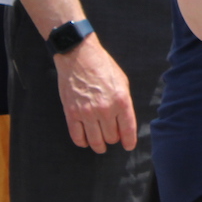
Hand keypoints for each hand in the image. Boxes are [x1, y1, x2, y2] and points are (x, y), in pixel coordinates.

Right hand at [55, 34, 136, 152]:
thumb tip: (124, 122)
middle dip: (112, 139)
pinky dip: (82, 142)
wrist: (79, 56)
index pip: (128, 130)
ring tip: (100, 146)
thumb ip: (124, 103)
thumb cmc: (103, 66)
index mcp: (121, 101)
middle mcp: (105, 109)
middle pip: (111, 137)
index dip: (129, 141)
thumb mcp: (122, 82)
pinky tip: (85, 141)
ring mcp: (87, 112)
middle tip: (111, 136)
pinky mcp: (72, 113)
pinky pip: (77, 136)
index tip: (128, 146)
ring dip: (99, 146)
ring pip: (95, 141)